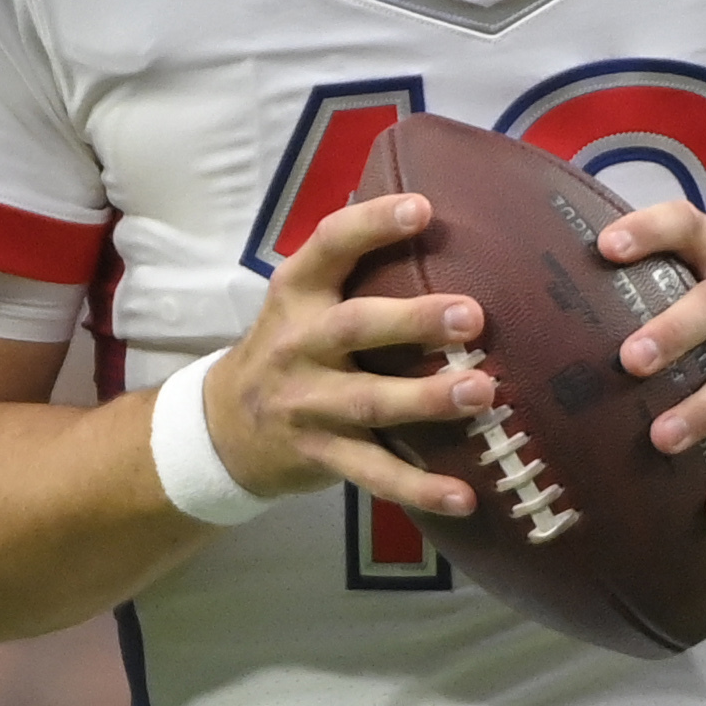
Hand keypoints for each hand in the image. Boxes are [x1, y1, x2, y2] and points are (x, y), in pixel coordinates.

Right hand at [202, 196, 494, 517]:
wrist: (223, 427)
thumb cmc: (292, 347)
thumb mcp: (305, 300)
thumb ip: (357, 268)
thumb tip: (448, 215)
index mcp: (298, 293)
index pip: (330, 245)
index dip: (373, 225)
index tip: (423, 208)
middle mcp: (298, 343)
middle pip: (354, 327)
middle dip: (413, 321)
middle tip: (472, 315)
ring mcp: (307, 403)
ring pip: (368, 402)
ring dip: (425, 399)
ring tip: (483, 393)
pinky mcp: (321, 454)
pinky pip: (373, 473)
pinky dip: (419, 488)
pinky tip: (465, 497)